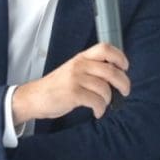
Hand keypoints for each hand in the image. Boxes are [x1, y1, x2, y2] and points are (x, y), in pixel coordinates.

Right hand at [11, 43, 129, 124]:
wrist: (35, 97)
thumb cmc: (56, 87)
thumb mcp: (73, 70)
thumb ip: (91, 69)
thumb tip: (116, 78)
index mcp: (81, 57)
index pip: (105, 48)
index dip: (120, 57)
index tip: (124, 67)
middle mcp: (79, 65)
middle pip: (111, 70)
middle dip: (123, 83)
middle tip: (124, 92)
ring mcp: (75, 79)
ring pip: (105, 88)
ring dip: (109, 100)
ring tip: (103, 105)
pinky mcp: (73, 93)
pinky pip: (97, 101)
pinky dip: (100, 109)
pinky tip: (97, 112)